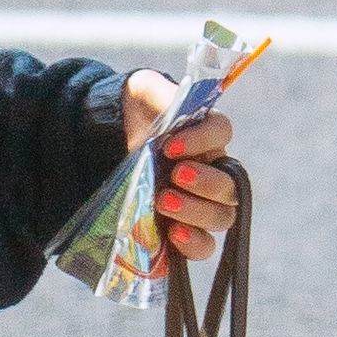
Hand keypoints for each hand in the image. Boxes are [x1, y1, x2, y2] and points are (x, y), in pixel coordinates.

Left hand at [124, 68, 238, 264]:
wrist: (107, 139)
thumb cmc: (135, 113)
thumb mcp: (143, 92)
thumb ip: (163, 94)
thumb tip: (180, 105)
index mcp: (206, 134)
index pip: (221, 132)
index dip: (203, 138)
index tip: (170, 144)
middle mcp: (210, 170)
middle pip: (230, 185)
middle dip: (206, 183)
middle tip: (175, 175)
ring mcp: (198, 202)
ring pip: (221, 216)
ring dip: (198, 212)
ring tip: (164, 202)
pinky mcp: (181, 228)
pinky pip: (203, 244)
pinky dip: (194, 243)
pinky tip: (174, 235)